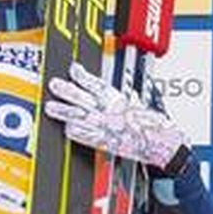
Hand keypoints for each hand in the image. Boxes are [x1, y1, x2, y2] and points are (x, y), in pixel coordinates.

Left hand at [45, 68, 183, 169]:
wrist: (162, 144)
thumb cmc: (155, 125)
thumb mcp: (141, 105)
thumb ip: (128, 98)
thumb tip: (126, 93)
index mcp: (119, 100)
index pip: (97, 84)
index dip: (84, 77)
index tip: (73, 69)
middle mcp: (110, 112)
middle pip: (84, 99)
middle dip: (68, 91)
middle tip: (54, 85)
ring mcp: (106, 128)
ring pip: (80, 117)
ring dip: (64, 112)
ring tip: (50, 107)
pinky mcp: (105, 143)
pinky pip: (85, 137)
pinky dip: (75, 132)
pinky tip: (66, 128)